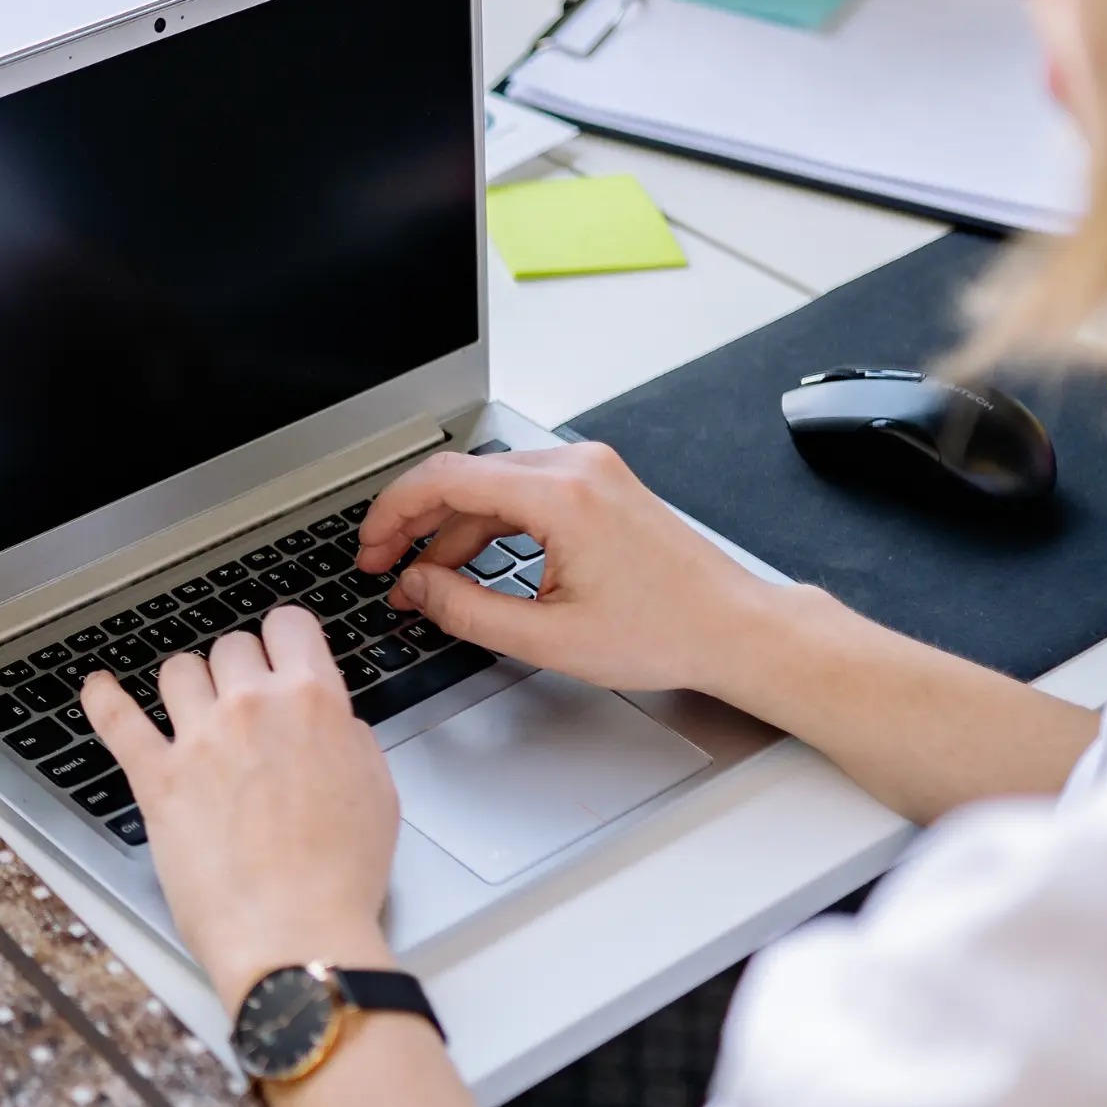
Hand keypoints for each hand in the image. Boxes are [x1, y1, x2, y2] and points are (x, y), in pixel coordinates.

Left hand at [82, 607, 399, 1008]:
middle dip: (238, 673)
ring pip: (178, 671)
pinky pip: (117, 719)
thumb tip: (329, 721)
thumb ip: (348, 739)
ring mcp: (199, 740)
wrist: (296, 932)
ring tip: (194, 715)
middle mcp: (253, 708)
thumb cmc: (340, 878)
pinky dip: (103, 699)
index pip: (288, 625)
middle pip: (230, 647)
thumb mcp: (377, 792)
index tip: (277, 654)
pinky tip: (99, 690)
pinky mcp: (157, 779)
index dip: (282, 640)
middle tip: (244, 708)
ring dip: (187, 688)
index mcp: (314, 703)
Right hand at [366, 443, 1102, 821]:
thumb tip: (417, 588)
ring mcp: (592, 471)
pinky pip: (525, 493)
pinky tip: (473, 565)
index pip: (445, 479)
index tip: (370, 547)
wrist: (737, 629)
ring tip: (426, 579)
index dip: (392, 512)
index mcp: (561, 496)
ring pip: (491, 485)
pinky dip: (491, 525)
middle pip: (464, 476)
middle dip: (414, 523)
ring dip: (451, 528)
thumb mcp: (548, 638)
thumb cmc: (666, 632)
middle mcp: (576, 468)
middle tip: (383, 566)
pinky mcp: (602, 485)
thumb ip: (466, 609)